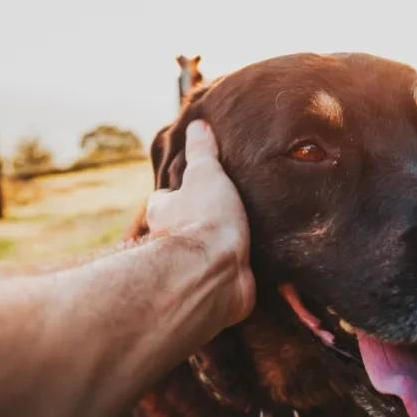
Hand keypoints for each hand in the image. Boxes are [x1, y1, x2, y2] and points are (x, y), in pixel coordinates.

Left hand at [143, 120, 255, 328]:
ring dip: (215, 252)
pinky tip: (252, 268)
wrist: (217, 272)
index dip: (176, 194)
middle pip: (178, 230)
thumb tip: (197, 124)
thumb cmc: (206, 219)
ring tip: (243, 240)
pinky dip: (234, 275)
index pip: (163, 200)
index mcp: (163, 213)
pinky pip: (224, 280)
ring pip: (200, 256)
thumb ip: (202, 151)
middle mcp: (170, 244)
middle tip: (220, 215)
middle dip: (194, 225)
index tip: (193, 189)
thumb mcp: (206, 174)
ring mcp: (192, 269)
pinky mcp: (215, 291)